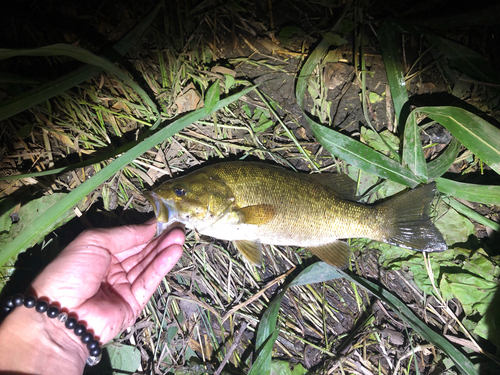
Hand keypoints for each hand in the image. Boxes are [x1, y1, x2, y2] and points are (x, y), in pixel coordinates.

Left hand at [30, 220, 184, 343]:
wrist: (63, 315)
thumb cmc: (72, 271)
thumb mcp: (95, 242)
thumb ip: (126, 234)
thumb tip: (150, 225)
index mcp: (99, 254)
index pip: (128, 240)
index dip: (145, 231)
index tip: (164, 220)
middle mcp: (112, 269)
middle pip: (141, 252)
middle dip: (159, 240)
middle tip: (178, 228)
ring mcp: (123, 286)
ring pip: (147, 265)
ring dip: (164, 251)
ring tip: (180, 237)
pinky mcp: (134, 303)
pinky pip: (149, 281)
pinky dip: (161, 267)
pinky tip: (173, 252)